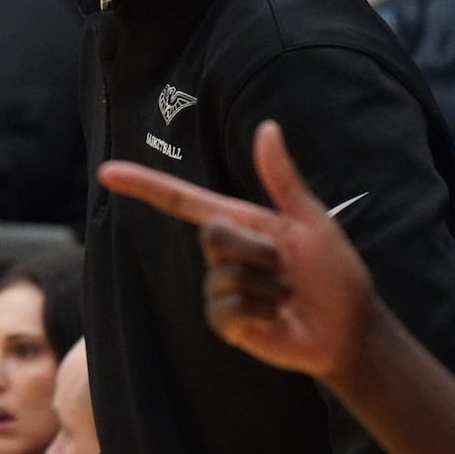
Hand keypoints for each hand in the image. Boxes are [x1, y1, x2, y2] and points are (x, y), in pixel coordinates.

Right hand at [96, 120, 386, 381]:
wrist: (348, 327)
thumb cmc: (334, 270)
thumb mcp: (310, 219)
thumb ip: (282, 177)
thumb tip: (268, 126)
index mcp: (239, 222)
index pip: (181, 200)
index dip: (144, 184)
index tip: (106, 173)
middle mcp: (223, 254)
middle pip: (212, 235)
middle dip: (257, 250)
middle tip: (287, 267)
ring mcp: (220, 289)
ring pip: (225, 277)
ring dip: (267, 287)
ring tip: (285, 297)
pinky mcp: (225, 323)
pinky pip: (227, 310)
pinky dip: (261, 313)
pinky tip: (275, 319)